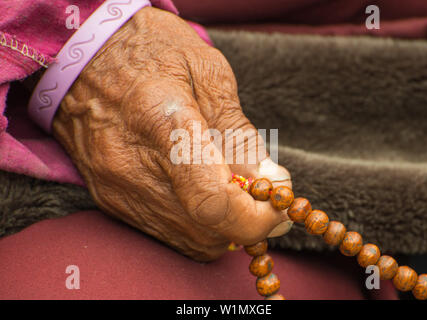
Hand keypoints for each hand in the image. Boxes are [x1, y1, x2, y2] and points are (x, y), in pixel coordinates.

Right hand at [53, 7, 291, 260]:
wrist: (81, 57)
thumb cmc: (149, 53)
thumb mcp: (207, 73)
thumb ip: (240, 133)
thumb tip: (270, 181)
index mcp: (164, 124)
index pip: (213, 202)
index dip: (257, 218)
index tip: (279, 206)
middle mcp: (134, 169)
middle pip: (206, 231)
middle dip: (248, 223)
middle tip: (263, 196)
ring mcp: (118, 190)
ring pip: (189, 241)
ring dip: (224, 226)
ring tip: (231, 188)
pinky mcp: (111, 201)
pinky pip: (168, 234)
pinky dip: (198, 225)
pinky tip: (202, 192)